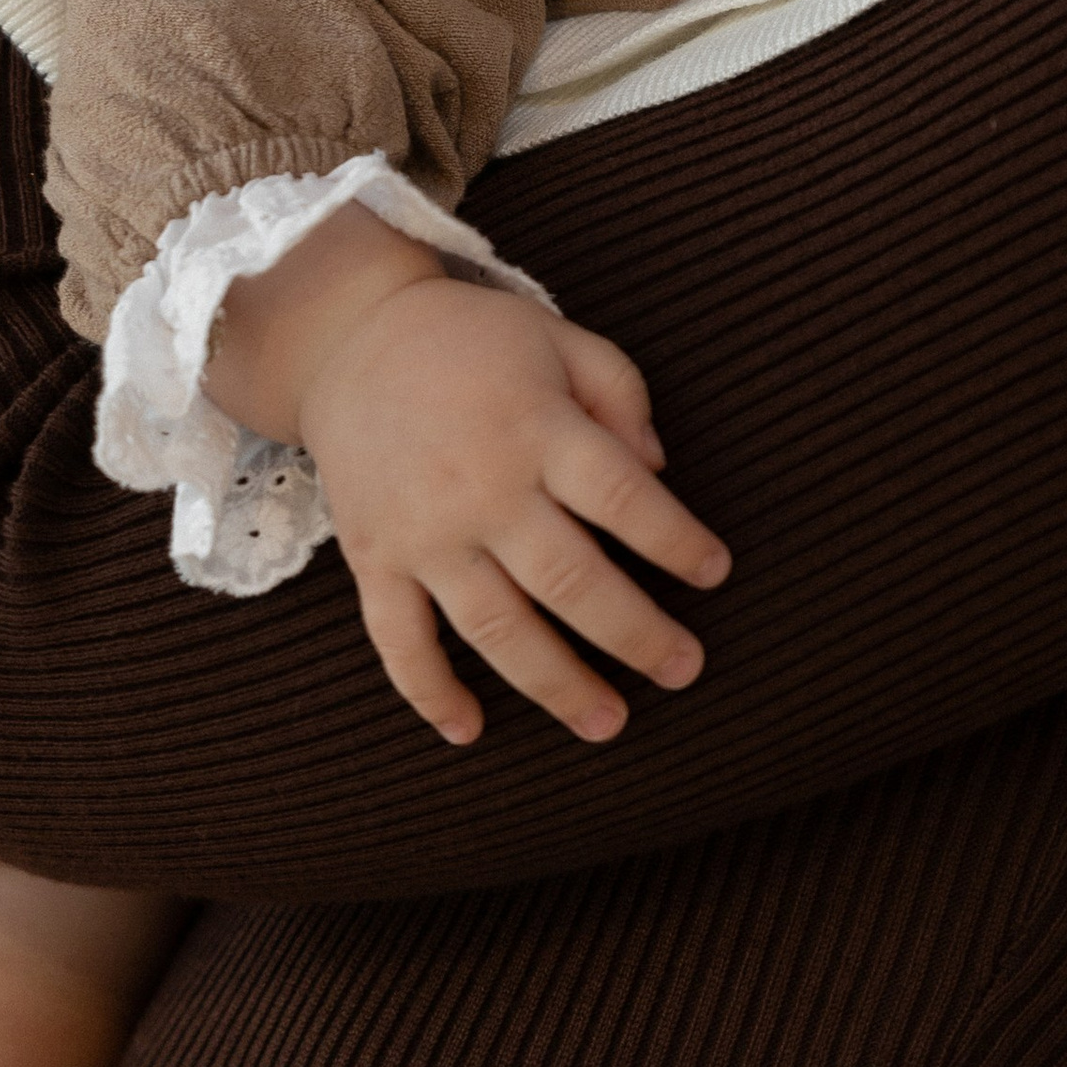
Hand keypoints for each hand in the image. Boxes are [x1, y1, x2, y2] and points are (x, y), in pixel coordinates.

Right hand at [301, 280, 732, 747]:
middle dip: (636, 635)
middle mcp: (483, 489)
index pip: (625, 499)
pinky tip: (470, 730)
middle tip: (684, 670)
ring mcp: (424, 532)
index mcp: (538, 428)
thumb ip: (621, 394)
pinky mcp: (374, 559)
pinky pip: (399, 642)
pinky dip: (430, 692)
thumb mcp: (559, 337)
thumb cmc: (473, 339)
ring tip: (608, 722)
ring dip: (556, 684)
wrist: (349, 336)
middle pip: (572, 581)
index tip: (716, 573)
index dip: (678, 542)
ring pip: (497, 628)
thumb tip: (659, 471)